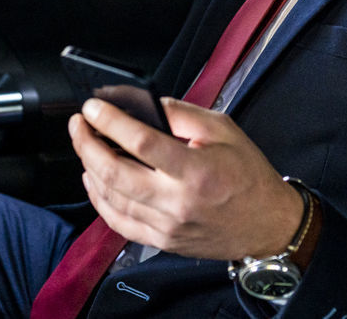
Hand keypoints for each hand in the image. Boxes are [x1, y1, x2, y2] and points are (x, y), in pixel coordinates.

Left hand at [69, 97, 304, 259]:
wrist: (268, 224)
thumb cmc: (248, 175)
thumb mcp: (223, 129)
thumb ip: (181, 114)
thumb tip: (143, 104)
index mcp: (195, 170)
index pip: (140, 142)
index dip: (110, 121)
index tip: (93, 107)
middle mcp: (177, 202)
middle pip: (115, 173)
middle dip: (87, 144)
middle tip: (78, 123)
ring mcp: (167, 226)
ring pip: (111, 198)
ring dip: (89, 169)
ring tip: (84, 145)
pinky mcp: (162, 241)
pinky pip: (118, 223)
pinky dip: (99, 200)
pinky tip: (93, 179)